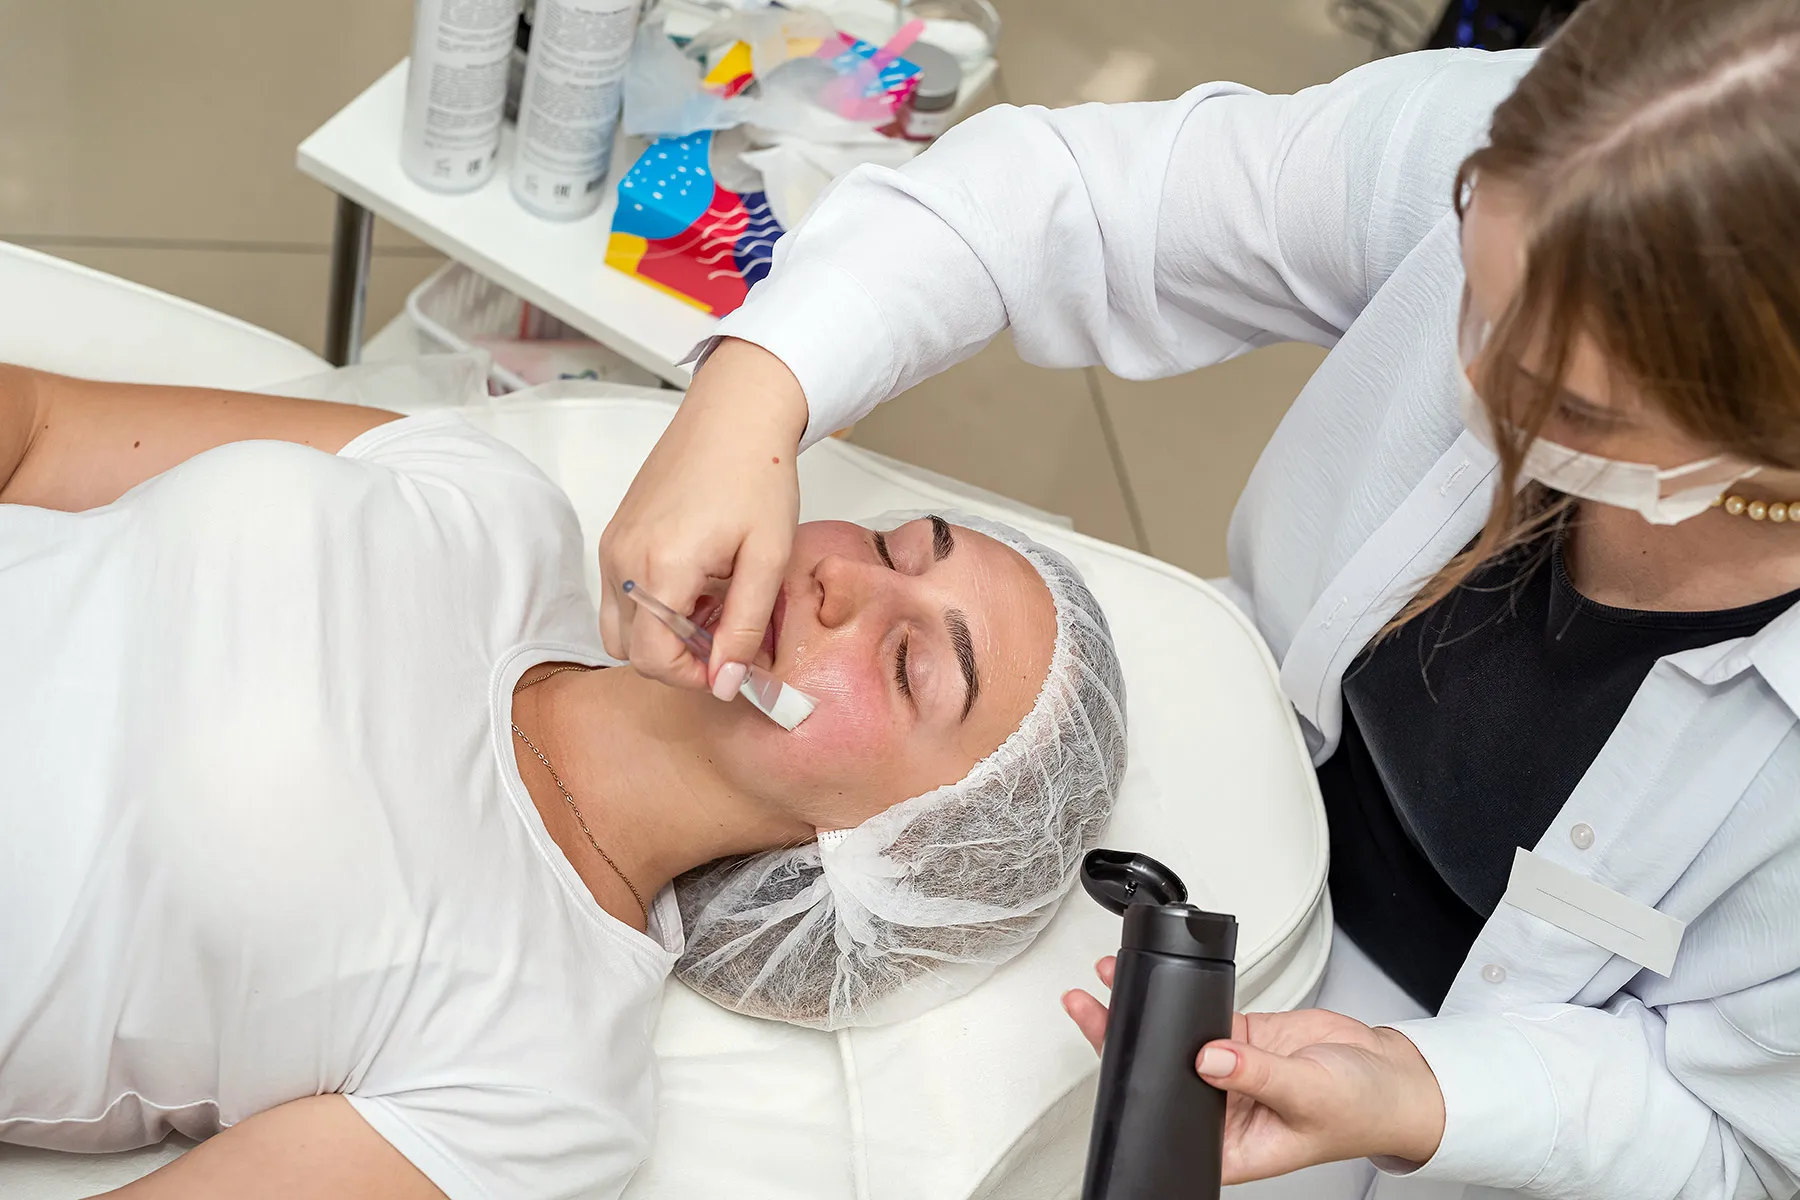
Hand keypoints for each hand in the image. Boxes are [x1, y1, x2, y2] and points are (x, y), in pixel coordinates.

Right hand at [599, 339, 807, 693]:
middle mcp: (623, 560)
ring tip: (709, 608)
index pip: (652, 660)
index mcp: (661, 567)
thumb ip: (744, 627)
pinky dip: (649, 607)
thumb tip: (725, 684)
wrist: (735, 415)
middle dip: (675, 659)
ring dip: (659, 635)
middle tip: (723, 636)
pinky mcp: (615, 535)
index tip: (728, 665)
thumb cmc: (757, 476)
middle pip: (629, 650)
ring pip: (618, 626)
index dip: (692, 677)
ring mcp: (613, 546)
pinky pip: (618, 594)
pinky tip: (694, 584)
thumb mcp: (768, 559)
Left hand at [1063, 958, 1446, 1182]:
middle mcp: (1222, 1110)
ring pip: (1172, 1041)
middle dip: (1123, 1041)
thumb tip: (1208, 1057)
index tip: (1107, 1059)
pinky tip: (1156, 979)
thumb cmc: (1363, 1110)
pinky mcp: (1241, 1038)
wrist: (1394, 1077)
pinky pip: (1200, 1016)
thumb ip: (1255, 1074)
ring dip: (1144, 1012)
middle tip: (1087, 1006)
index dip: (1131, 1095)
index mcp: (1231, 1146)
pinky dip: (1178, 996)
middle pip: (1159, 1076)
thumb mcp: (1308, 1094)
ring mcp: (1229, 1070)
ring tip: (1111, 980)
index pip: (1166, 1122)